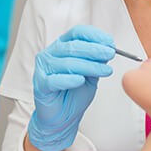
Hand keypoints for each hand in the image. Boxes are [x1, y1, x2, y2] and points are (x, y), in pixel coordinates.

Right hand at [27, 25, 114, 150]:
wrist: (62, 117)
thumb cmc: (75, 93)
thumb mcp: (91, 74)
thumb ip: (96, 61)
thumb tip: (108, 49)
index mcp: (62, 45)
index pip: (77, 33)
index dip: (94, 35)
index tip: (109, 42)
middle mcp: (51, 53)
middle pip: (74, 46)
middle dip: (95, 50)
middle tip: (110, 54)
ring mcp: (44, 68)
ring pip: (68, 63)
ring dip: (89, 66)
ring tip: (105, 71)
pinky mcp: (40, 84)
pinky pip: (55, 80)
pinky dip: (70, 79)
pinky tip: (81, 80)